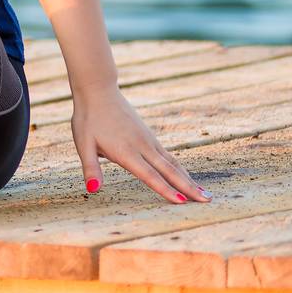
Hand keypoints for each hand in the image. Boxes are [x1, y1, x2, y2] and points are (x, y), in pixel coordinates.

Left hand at [71, 83, 212, 202]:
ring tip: (204, 193)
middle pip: (169, 170)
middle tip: (207, 200)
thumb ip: (90, 168)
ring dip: (188, 179)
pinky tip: (185, 176)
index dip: (165, 189)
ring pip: (172, 163)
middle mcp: (142, 146)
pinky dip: (179, 168)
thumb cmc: (88, 119)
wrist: (99, 91)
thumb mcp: (83, 144)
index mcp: (126, 151)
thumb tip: (93, 189)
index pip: (149, 175)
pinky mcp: (149, 136)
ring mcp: (148, 140)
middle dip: (188, 187)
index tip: (183, 202)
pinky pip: (168, 155)